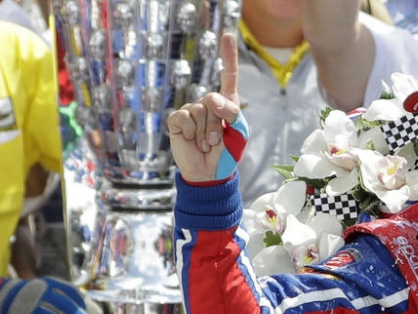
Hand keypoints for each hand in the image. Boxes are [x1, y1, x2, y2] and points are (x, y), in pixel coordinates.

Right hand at [166, 32, 247, 181]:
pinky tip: (192, 141)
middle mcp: (209, 104)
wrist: (209, 174)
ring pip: (199, 111)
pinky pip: (184, 118)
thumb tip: (213, 98)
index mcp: (227, 104)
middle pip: (214, 100)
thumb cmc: (227, 154)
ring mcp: (192, 110)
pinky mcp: (178, 120)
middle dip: (217, 125)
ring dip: (205, 133)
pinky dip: (190, 132)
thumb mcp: (239, 135)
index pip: (228, 76)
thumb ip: (233, 115)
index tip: (227, 35)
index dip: (228, 56)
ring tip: (206, 144)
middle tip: (217, 142)